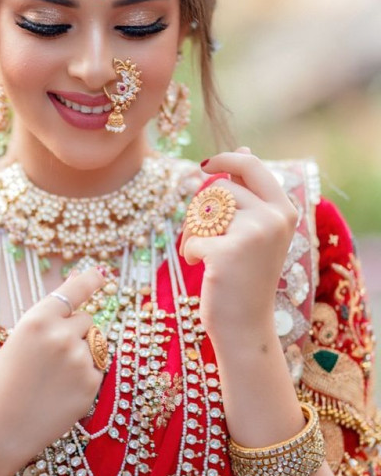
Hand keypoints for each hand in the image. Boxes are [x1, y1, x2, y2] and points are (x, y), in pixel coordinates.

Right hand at [0, 267, 105, 469]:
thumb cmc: (2, 384)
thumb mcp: (17, 341)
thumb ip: (46, 319)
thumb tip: (74, 292)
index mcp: (38, 320)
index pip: (74, 290)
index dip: (90, 280)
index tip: (102, 274)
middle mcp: (62, 335)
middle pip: (87, 319)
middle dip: (76, 331)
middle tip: (53, 355)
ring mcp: (80, 360)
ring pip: (95, 344)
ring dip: (83, 352)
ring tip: (56, 376)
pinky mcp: (91, 384)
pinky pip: (98, 369)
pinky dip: (85, 376)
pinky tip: (62, 391)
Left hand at [180, 148, 298, 346]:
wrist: (246, 326)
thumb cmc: (246, 277)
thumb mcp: (257, 232)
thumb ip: (250, 193)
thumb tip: (243, 149)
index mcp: (284, 210)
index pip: (251, 166)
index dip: (225, 160)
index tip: (205, 166)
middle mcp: (273, 218)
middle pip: (219, 190)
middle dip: (202, 211)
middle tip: (205, 236)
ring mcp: (252, 233)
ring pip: (202, 213)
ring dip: (194, 233)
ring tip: (204, 255)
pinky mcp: (227, 251)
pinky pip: (192, 239)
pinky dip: (190, 254)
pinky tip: (203, 269)